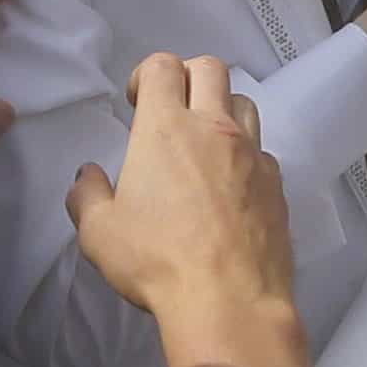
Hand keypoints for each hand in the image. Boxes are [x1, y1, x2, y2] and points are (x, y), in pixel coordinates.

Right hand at [68, 55, 298, 323]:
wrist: (230, 300)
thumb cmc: (157, 261)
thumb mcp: (99, 232)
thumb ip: (88, 195)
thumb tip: (89, 176)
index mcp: (167, 128)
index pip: (162, 67)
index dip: (146, 74)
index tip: (136, 103)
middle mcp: (216, 130)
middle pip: (211, 69)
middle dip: (188, 76)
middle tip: (172, 110)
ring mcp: (254, 156)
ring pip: (246, 104)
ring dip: (223, 110)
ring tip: (206, 144)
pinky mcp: (278, 186)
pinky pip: (263, 153)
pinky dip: (246, 156)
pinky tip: (232, 188)